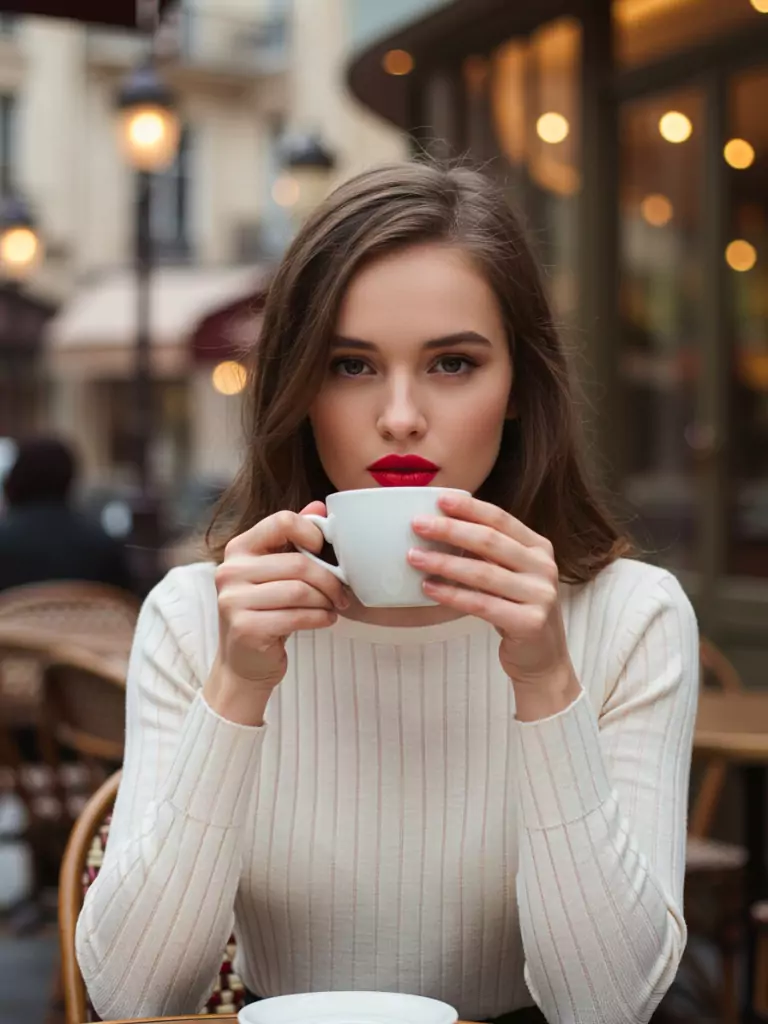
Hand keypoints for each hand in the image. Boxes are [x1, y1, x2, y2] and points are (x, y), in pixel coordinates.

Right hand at [205, 502, 348, 724]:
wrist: (244, 663)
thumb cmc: (265, 612)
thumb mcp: (275, 572)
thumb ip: (293, 539)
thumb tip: (319, 506)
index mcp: (238, 549)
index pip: (281, 521)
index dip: (311, 532)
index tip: (324, 550)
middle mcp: (229, 571)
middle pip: (297, 563)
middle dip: (329, 579)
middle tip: (343, 592)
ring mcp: (233, 600)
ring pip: (300, 591)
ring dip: (326, 600)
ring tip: (332, 606)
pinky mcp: (245, 628)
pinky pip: (297, 616)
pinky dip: (320, 618)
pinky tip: (325, 620)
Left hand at [408, 492, 580, 716]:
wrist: (543, 659)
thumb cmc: (517, 610)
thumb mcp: (511, 575)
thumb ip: (489, 553)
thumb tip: (443, 525)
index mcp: (539, 548)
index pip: (501, 519)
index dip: (470, 508)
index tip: (439, 499)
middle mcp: (543, 567)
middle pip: (490, 542)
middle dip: (450, 530)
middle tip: (417, 525)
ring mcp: (540, 595)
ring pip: (483, 573)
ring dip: (444, 563)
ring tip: (414, 557)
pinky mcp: (530, 622)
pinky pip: (482, 604)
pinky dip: (453, 595)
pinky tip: (429, 588)